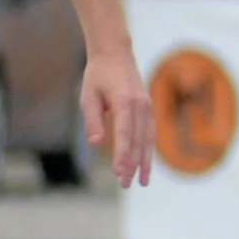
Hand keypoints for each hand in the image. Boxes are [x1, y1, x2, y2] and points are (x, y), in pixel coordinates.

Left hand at [79, 45, 153, 187]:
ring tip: (142, 182)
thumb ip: (93, 120)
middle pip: (138, 141)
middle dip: (132, 165)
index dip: (122, 155)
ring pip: (148, 140)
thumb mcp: (88, 96)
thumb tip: (96, 144)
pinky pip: (150, 134)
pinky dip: (148, 151)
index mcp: (125, 102)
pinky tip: (145, 165)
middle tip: (125, 184)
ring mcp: (148, 108)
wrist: (116, 54)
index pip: (124, 134)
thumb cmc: (98, 75)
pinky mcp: (149, 110)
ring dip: (145, 162)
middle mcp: (141, 106)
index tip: (118, 172)